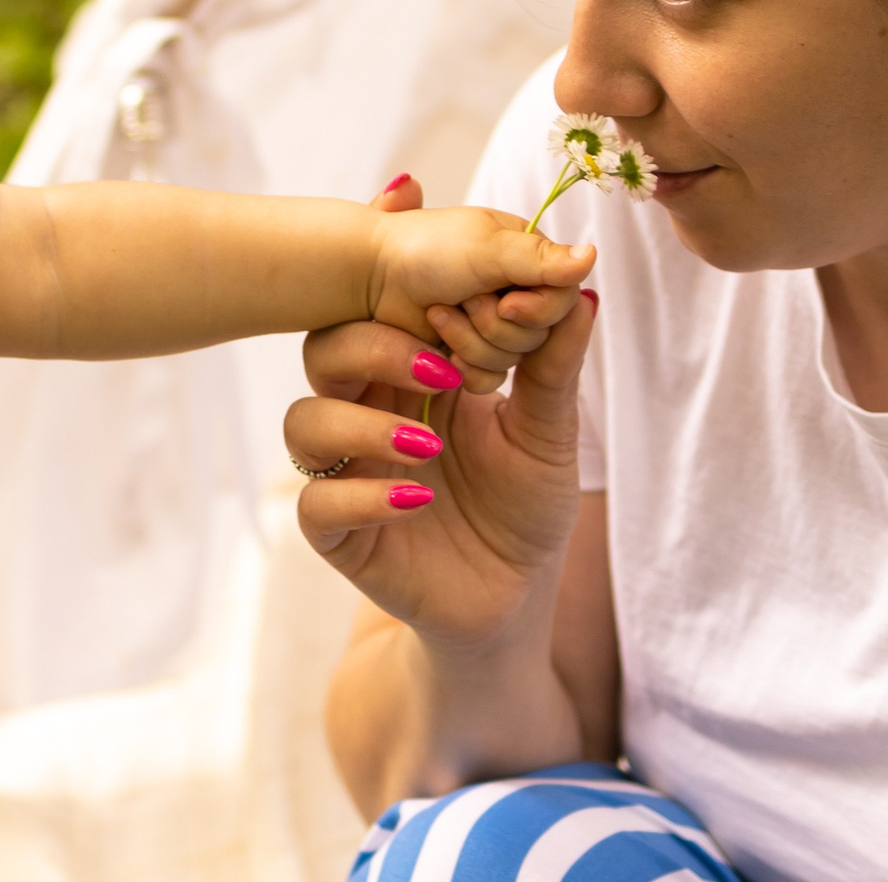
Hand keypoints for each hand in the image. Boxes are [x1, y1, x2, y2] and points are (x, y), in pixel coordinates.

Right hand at [290, 174, 597, 653]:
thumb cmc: (526, 505)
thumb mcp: (549, 433)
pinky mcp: (339, 534)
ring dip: (362, 425)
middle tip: (442, 371)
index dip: (408, 304)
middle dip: (372, 349)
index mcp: (409, 375)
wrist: (517, 597)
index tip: (464, 309)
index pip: (380, 312)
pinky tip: (417, 501)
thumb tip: (583, 291)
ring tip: (428, 446)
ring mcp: (347, 471)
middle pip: (325, 350)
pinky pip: (316, 503)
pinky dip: (360, 495)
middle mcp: (367, 412)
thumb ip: (553, 366)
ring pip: (305, 422)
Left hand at [365, 181, 591, 392]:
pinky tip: (437, 349)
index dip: (538, 308)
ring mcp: (487, 323)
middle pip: (539, 331)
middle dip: (496, 324)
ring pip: (512, 356)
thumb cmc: (420, 251)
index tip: (507, 304)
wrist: (364, 279)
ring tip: (437, 314)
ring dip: (472, 341)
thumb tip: (593, 255)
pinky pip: (487, 376)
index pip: (563, 294)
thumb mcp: (485, 250)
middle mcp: (511, 287)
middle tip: (463, 301)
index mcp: (522, 254)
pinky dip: (462, 367)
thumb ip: (541, 260)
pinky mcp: (466, 354)